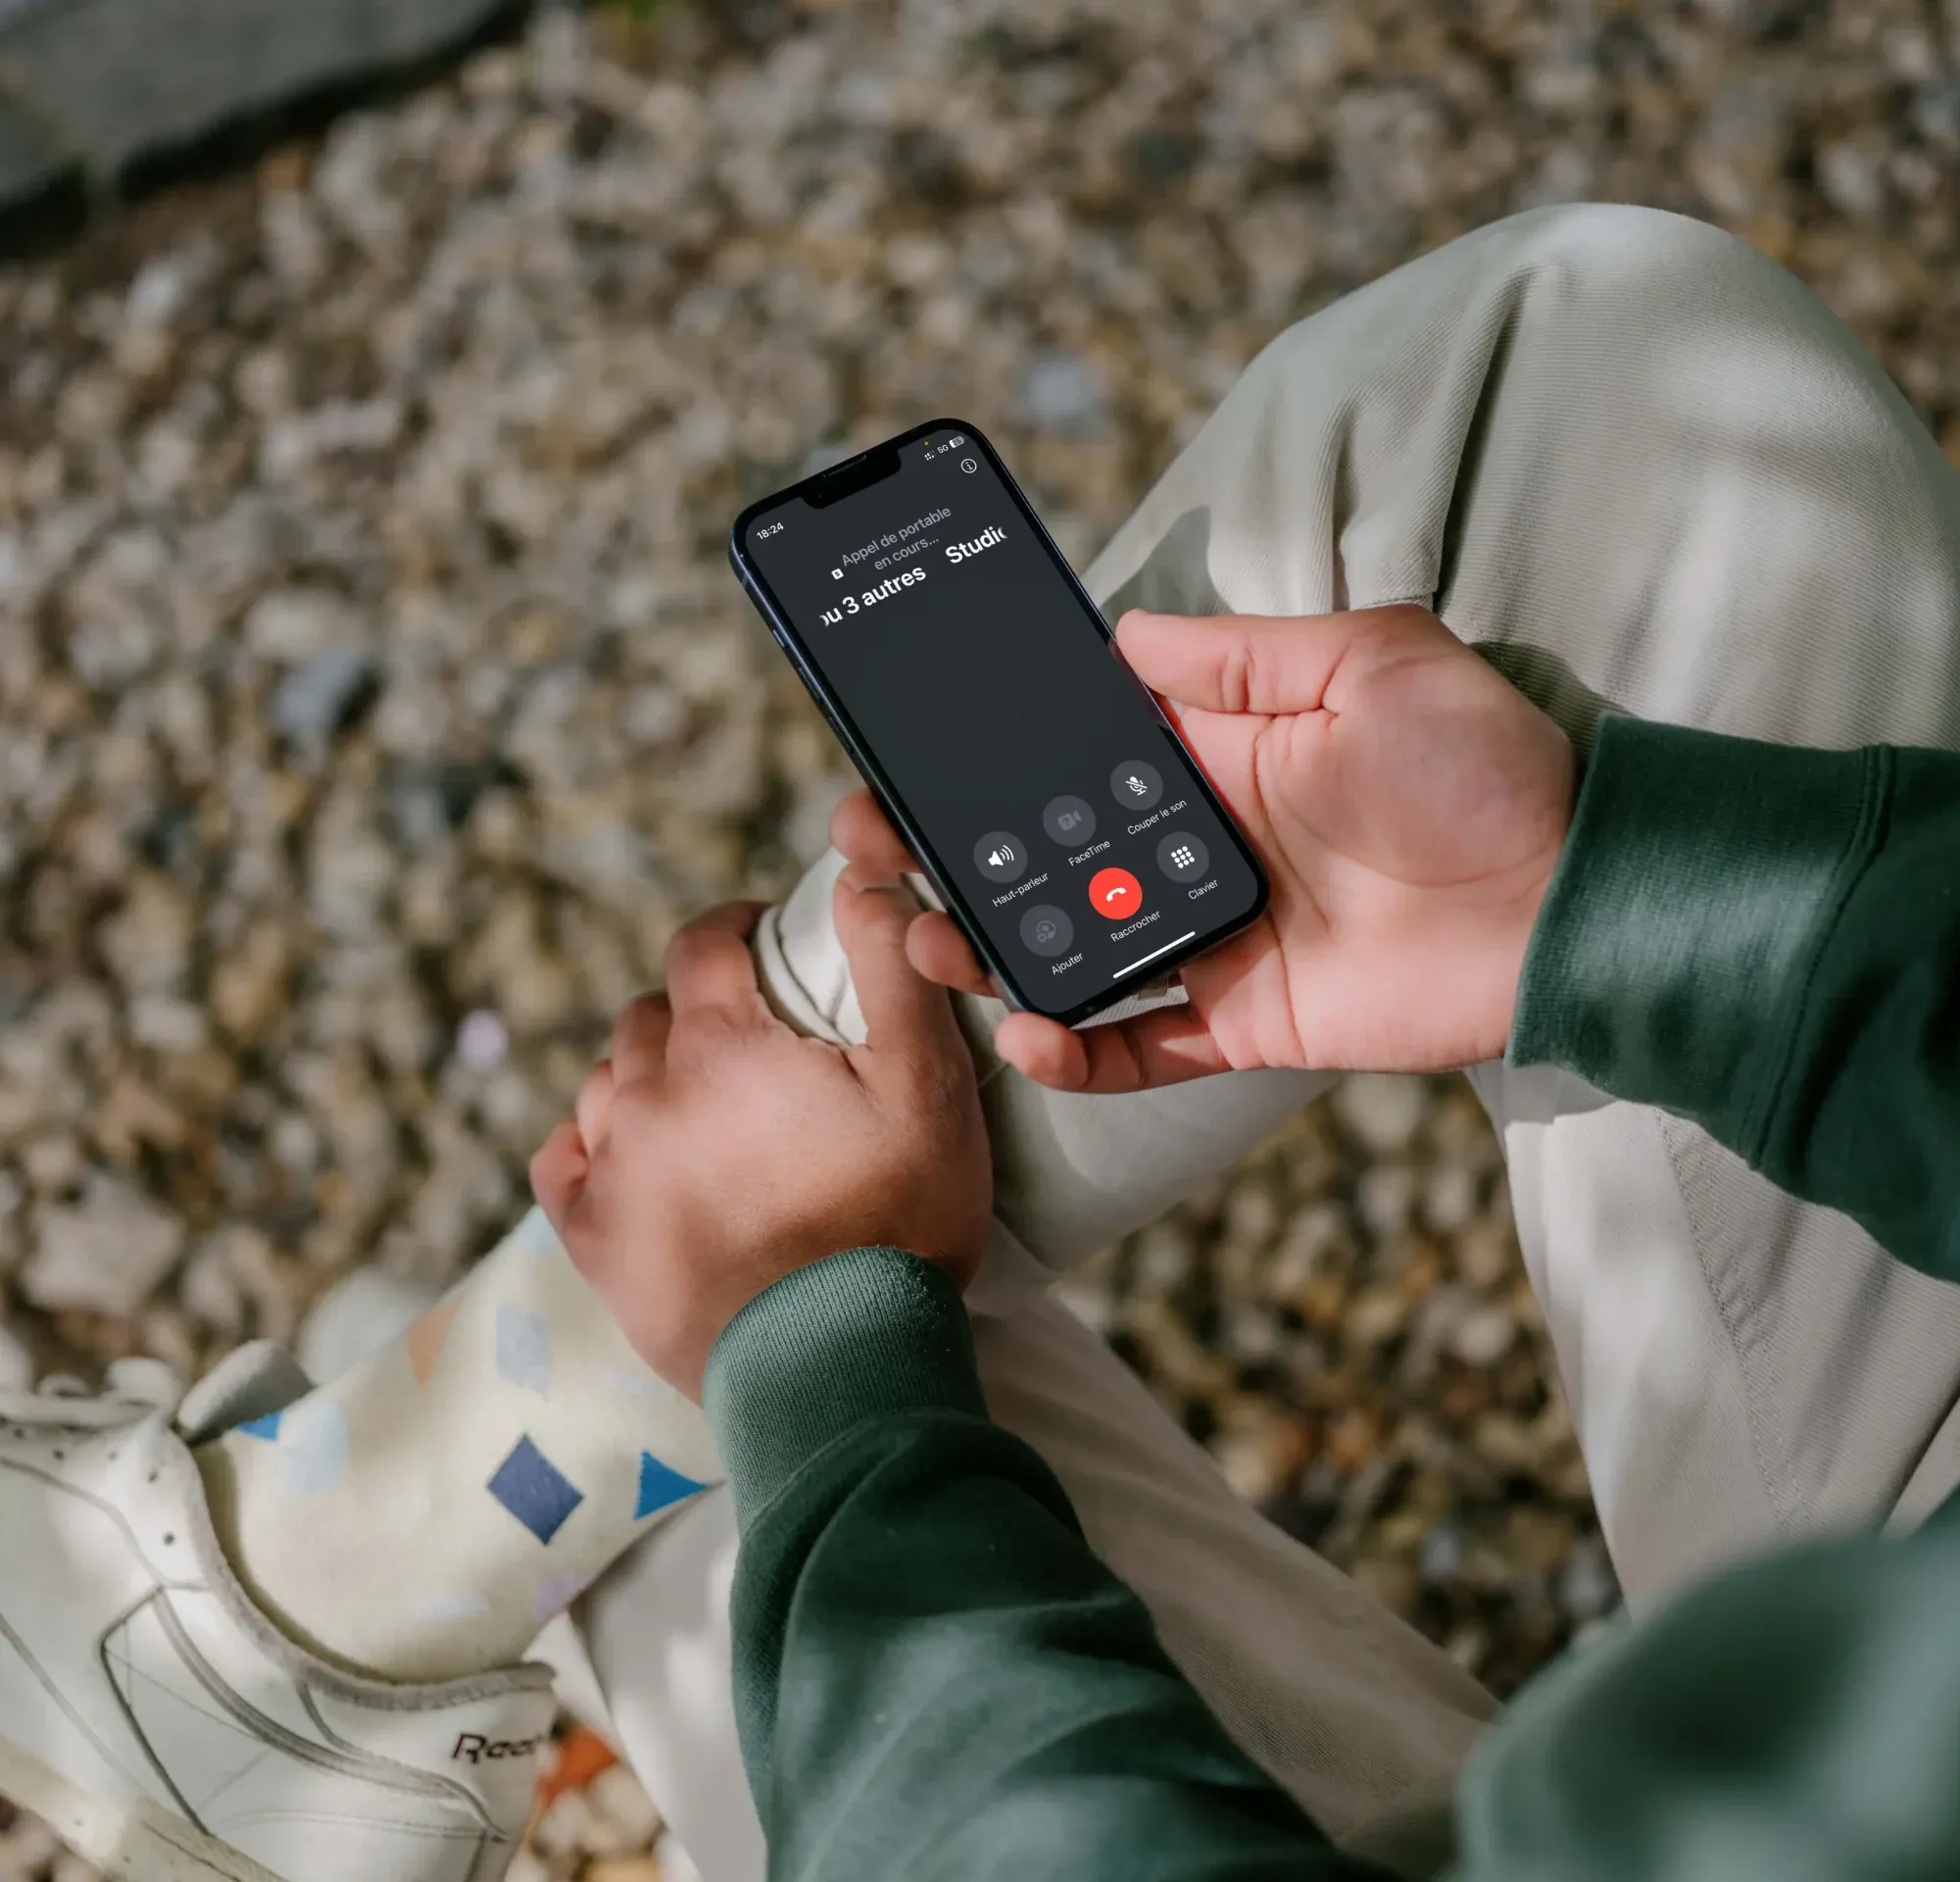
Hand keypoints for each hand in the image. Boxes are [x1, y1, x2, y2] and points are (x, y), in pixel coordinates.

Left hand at [530, 874, 991, 1400]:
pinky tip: (627, 1155)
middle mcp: (648, 1095)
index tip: (760, 937)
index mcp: (722, 1045)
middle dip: (698, 1010)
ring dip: (648, 1077)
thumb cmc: (898, 1221)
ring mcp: (614, 1171)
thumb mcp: (927, 1081)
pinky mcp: (595, 1241)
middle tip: (752, 1043)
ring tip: (702, 1107)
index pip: (700, 943)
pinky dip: (590, 1145)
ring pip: (608, 1083)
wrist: (840, 1363)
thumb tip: (863, 873)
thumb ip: (892, 967)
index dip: (732, 928)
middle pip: (652, 1015)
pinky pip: (562, 1162)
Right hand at [840, 604, 1575, 1091]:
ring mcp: (1219, 940)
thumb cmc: (1487, 767)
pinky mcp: (1247, 1019)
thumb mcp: (1369, 660)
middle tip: (881, 850)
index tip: (922, 757)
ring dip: (995, 950)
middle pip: (1057, 860)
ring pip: (1079, 950)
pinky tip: (1026, 1027)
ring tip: (926, 939)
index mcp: (1222, 760)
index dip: (1003, 763)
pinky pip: (1144, 1043)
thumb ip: (1240, 655)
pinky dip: (1081, 1046)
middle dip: (966, 857)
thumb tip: (1126, 631)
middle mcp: (1204, 849)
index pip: (1084, 762)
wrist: (1573, 896)